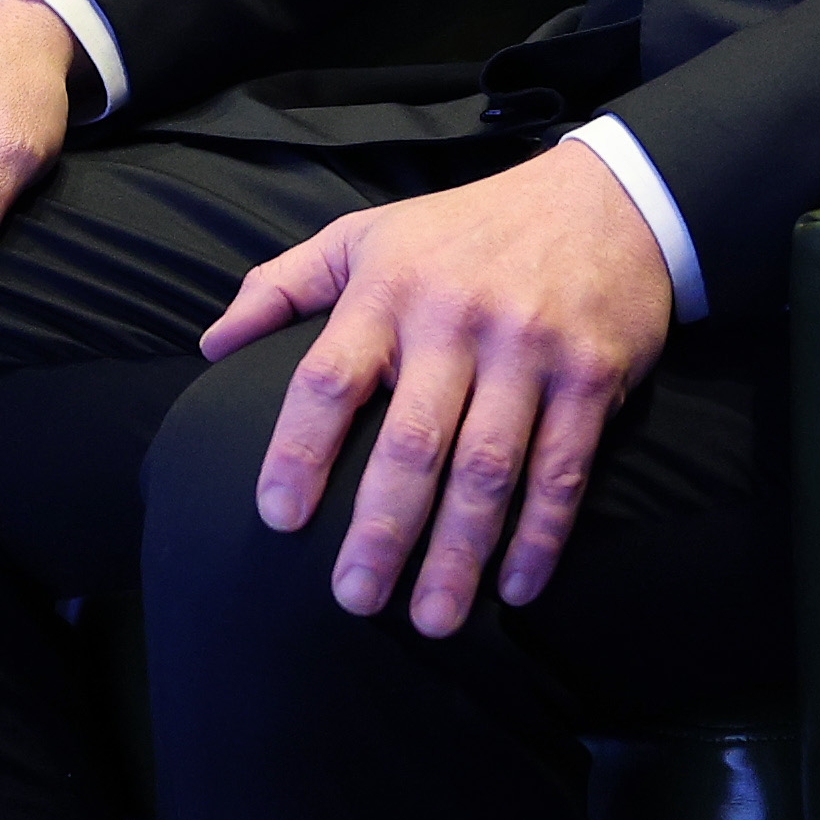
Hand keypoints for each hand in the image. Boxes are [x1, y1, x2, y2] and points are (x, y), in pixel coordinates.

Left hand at [198, 142, 676, 628]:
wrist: (606, 200)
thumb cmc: (468, 229)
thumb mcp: (369, 234)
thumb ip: (286, 284)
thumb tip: (213, 345)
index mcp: (389, 289)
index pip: (329, 378)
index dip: (298, 451)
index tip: (277, 518)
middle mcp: (456, 320)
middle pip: (411, 441)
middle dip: (381, 529)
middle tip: (355, 599)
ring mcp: (529, 350)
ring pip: (488, 468)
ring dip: (459, 552)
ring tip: (434, 620)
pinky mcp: (591, 375)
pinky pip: (562, 469)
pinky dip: (540, 535)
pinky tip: (516, 588)